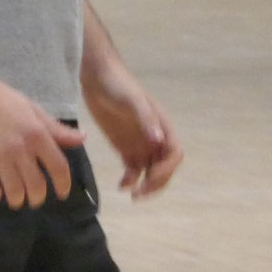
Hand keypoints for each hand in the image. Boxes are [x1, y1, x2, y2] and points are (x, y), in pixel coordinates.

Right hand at [0, 73, 87, 207]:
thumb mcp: (34, 110)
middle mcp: (21, 148)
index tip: (62, 194)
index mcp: (37, 134)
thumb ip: (57, 130)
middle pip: (37, 187)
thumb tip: (83, 139)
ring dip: (16, 200)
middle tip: (34, 198)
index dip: (64, 185)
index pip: (59, 168)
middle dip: (37, 199)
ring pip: (14, 193)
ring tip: (15, 197)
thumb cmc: (3, 99)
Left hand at [83, 63, 182, 198]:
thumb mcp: (133, 99)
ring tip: (132, 194)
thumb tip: (158, 141)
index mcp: (163, 126)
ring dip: (145, 185)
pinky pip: (133, 170)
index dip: (167, 170)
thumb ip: (146, 119)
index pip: (174, 155)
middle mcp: (155, 137)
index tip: (150, 177)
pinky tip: (121, 186)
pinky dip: (130, 181)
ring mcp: (140, 143)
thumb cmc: (118, 84)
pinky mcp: (125, 147)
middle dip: (156, 183)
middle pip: (165, 168)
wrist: (98, 77)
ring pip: (150, 172)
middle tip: (139, 194)